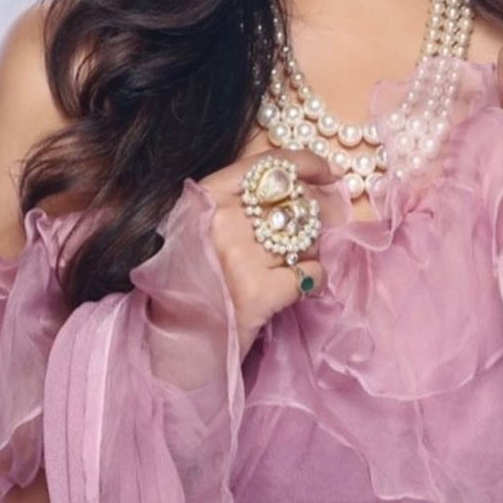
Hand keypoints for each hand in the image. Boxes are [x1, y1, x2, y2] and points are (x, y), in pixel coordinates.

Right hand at [196, 148, 339, 358]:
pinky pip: (312, 273)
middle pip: (294, 202)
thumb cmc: (189, 278)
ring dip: (308, 253)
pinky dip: (315, 279)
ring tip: (289, 268)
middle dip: (308, 220)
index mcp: (205, 197)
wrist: (174, 338)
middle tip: (303, 238)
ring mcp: (241, 256)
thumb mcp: (198, 224)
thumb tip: (304, 186)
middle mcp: (222, 220)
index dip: (308, 164)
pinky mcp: (260, 292)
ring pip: (307, 238)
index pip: (270, 165)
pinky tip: (301, 289)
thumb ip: (237, 201)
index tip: (328, 174)